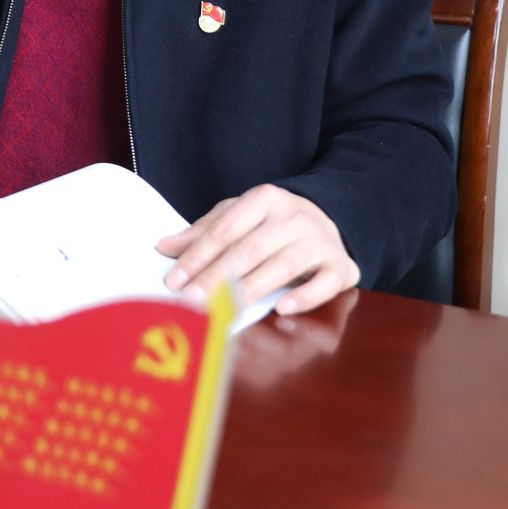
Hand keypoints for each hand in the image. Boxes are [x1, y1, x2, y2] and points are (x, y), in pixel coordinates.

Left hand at [155, 184, 357, 315]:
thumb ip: (206, 230)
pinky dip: (304, 296)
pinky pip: (324, 282)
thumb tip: (165, 248)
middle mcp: (294, 217)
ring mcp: (320, 241)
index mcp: (265, 199)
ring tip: (224, 309)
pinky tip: (281, 308)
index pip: (225, 229)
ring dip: (251, 289)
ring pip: (283, 266)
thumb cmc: (274, 222)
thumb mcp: (240, 215)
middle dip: (217, 276)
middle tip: (191, 300)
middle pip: (250, 249)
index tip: (174, 279)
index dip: (198, 255)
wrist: (331, 218)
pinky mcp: (341, 266)